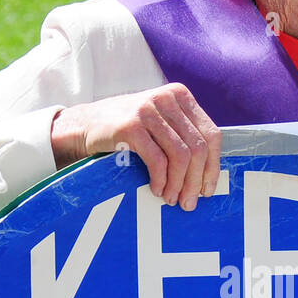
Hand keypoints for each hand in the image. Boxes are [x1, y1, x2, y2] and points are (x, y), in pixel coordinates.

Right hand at [50, 83, 221, 210]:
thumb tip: (209, 174)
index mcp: (180, 96)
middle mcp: (166, 99)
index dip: (213, 166)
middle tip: (189, 202)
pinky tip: (157, 190)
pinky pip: (157, 160)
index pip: (211, 135)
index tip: (208, 189)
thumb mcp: (160, 122)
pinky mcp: (130, 126)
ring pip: (181, 156)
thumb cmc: (127, 129)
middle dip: (196, 181)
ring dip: (179, 184)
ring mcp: (148, 111)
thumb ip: (183, 135)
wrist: (84, 124)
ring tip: (171, 200)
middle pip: (198, 148)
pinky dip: (161, 180)